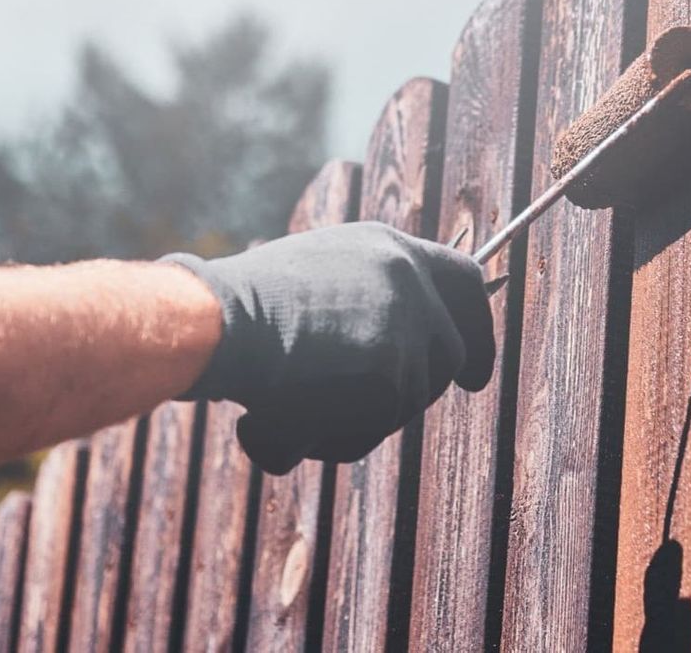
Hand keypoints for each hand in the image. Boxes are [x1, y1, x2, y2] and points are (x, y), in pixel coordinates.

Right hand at [162, 221, 493, 473]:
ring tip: (280, 409)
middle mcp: (409, 277)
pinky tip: (268, 422)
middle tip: (370, 415)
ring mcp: (406, 322)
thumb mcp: (308, 285)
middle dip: (413, 397)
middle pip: (448, 357)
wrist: (212, 322)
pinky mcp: (394, 369)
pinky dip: (317, 441)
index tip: (476, 375)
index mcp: (389, 248)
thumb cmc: (234, 312)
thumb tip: (378, 368)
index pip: (465, 283)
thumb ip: (355, 309)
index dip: (479, 332)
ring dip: (347, 423)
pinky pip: (366, 431)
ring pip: (402, 406)